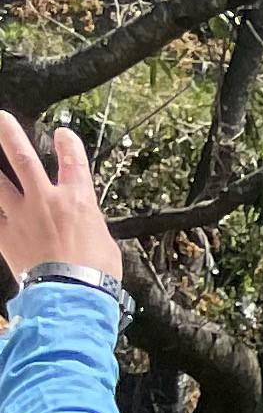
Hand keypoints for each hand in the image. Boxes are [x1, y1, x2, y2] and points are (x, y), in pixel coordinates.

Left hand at [0, 116, 122, 285]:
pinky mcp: (6, 236)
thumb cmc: (96, 272)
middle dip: (9, 135)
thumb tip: (83, 223)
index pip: (73, 161)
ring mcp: (21, 216)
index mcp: (77, 200)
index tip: (63, 134)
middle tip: (1, 119)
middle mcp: (46, 200)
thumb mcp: (103, 241)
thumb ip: (88, 224)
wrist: (73, 293)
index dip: (68, 143)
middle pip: (22, 159)